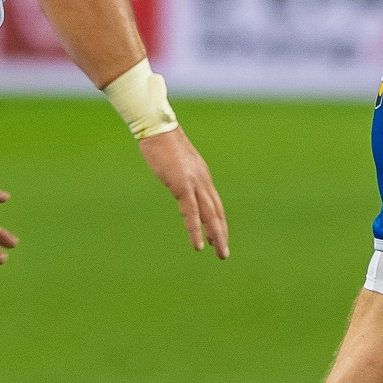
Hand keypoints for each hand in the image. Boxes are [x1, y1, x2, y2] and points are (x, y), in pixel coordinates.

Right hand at [139, 128, 229, 258]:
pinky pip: (192, 213)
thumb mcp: (176, 163)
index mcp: (202, 176)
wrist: (158, 129)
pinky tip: (199, 245)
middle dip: (221, 233)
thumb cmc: (163, 143)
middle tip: (224, 253)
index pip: (214, 204)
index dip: (217, 221)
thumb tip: (178, 184)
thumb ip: (180, 176)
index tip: (219, 236)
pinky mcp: (183, 185)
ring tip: (220, 253)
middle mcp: (203, 181)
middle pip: (216, 212)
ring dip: (216, 235)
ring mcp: (195, 183)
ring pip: (210, 215)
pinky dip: (196, 230)